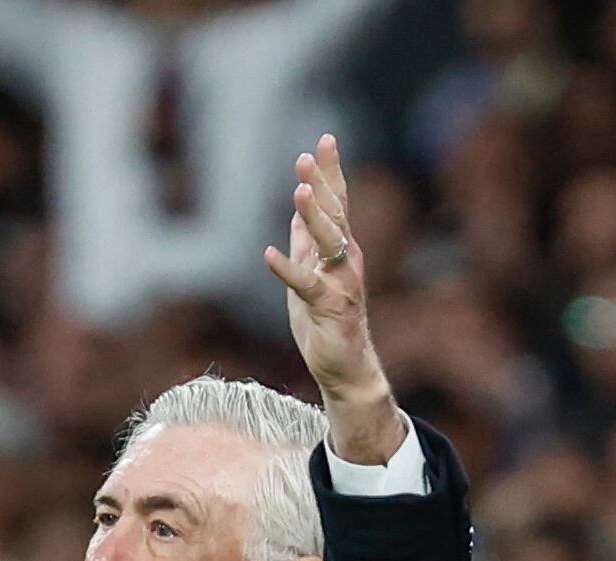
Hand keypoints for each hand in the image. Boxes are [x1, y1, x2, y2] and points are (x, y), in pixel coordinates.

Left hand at [264, 135, 401, 461]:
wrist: (343, 365)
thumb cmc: (325, 321)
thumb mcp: (311, 274)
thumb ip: (307, 244)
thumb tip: (300, 212)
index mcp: (342, 250)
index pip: (337, 203)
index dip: (330, 172)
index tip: (324, 139)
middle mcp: (347, 260)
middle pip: (336, 214)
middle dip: (322, 184)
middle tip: (309, 154)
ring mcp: (341, 283)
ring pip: (329, 242)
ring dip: (314, 216)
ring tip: (299, 191)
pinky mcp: (328, 307)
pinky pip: (305, 284)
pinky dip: (287, 269)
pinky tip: (268, 253)